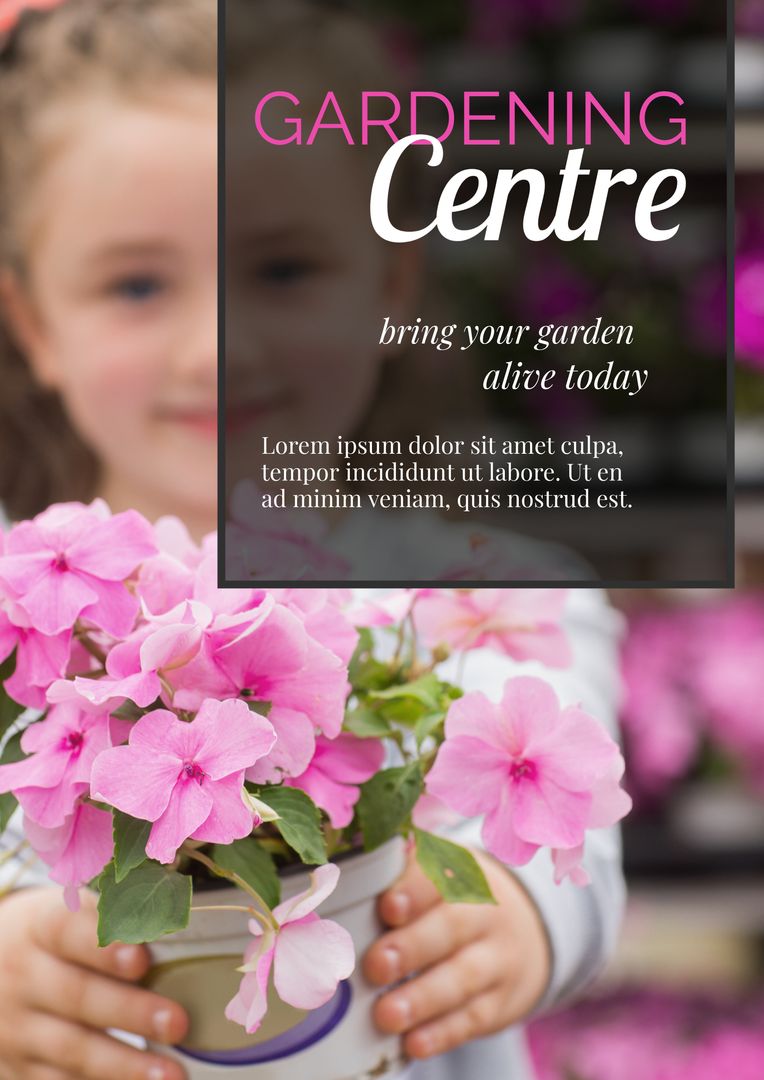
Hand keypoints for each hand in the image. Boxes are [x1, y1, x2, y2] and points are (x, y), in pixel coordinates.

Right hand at [0, 887, 188, 1079]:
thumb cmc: (49, 937)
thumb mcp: (67, 911)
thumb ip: (114, 913)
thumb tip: (174, 910)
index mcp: (39, 928)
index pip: (68, 932)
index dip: (105, 948)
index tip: (142, 959)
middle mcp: (24, 978)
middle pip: (77, 996)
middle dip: (130, 1012)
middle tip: (176, 1023)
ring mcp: (18, 1029)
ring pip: (71, 1050)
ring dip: (123, 1065)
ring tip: (169, 1075)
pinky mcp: (19, 1068)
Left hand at [364, 848, 550, 1060]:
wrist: (528, 929)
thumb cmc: (454, 901)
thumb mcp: (439, 876)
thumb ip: (397, 874)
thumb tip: (338, 880)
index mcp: (461, 873)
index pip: (439, 876)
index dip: (414, 891)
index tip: (388, 908)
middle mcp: (484, 912)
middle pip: (452, 926)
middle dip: (412, 947)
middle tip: (375, 965)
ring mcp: (497, 959)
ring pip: (463, 977)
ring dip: (423, 998)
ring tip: (387, 1015)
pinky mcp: (500, 1002)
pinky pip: (474, 1018)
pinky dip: (443, 1033)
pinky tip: (414, 1043)